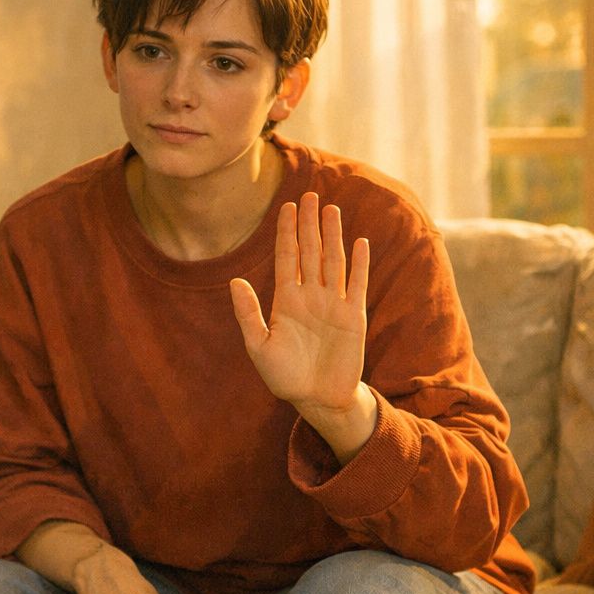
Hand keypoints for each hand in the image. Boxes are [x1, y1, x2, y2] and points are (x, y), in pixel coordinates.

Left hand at [229, 192, 376, 461]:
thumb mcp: (259, 346)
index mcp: (286, 300)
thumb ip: (248, 314)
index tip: (288, 207)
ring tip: (332, 209)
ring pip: (333, 261)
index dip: (287, 232)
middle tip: (310, 195)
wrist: (316, 399)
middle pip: (310, 252)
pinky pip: (357, 285)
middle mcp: (310, 296)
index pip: (286, 258)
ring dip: (333, 236)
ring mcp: (333, 304)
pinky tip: (359, 242)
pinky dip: (359, 264)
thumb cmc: (284, 376)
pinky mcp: (353, 317)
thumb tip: (235, 281)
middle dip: (310, 224)